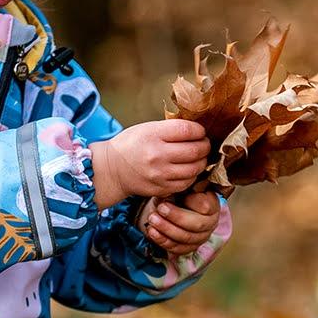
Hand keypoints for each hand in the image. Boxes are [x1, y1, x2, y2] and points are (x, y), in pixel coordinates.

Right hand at [91, 120, 209, 208]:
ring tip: (199, 158)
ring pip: (194, 169)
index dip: (200, 131)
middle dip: (205, 146)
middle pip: (195, 150)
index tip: (200, 132)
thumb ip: (170, 129)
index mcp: (153, 135)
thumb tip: (197, 131)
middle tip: (205, 144)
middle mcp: (157, 155)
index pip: (188, 130)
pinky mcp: (161, 188)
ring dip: (201, 162)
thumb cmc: (131, 145)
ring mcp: (159, 174)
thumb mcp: (147, 128)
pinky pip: (186, 183)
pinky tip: (189, 170)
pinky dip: (192, 176)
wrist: (112, 169)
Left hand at [140, 189, 221, 254]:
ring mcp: (201, 237)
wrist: (172, 207)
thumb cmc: (179, 194)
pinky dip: (162, 240)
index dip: (189, 201)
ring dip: (166, 229)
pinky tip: (151, 231)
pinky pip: (177, 248)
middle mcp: (211, 223)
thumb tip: (170, 194)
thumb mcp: (180, 188)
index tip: (173, 196)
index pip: (205, 206)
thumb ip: (179, 189)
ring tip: (152, 219)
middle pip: (197, 225)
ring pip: (186, 238)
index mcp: (212, 205)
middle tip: (160, 209)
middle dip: (176, 217)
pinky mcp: (190, 248)